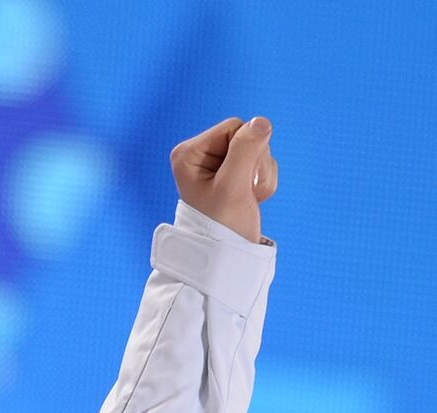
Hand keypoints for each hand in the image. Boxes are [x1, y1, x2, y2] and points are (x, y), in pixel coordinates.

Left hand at [169, 116, 278, 243]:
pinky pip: (261, 163)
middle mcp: (199, 154)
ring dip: (261, 175)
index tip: (238, 178)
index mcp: (188, 153)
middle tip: (244, 191)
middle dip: (256, 164)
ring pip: (258, 150)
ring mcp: (216, 163)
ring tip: (246, 197)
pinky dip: (263, 181)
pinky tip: (250, 198)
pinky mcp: (232, 173)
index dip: (247, 150)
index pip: (234, 127)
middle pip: (247, 136)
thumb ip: (246, 150)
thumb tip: (262, 121)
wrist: (227, 252)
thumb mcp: (234, 186)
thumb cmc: (223, 224)